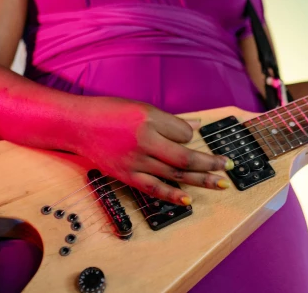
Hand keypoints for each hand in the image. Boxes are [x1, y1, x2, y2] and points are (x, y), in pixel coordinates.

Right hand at [77, 98, 233, 205]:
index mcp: (149, 120)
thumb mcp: (142, 108)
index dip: (191, 135)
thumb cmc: (110, 112)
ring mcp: (135, 161)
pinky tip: (189, 200)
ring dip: (201, 180)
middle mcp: (144, 141)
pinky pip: (153, 188)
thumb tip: (196, 126)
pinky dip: (172, 195)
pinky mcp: (127, 175)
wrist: (78, 125)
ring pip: (175, 174)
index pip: (184, 132)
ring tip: (221, 183)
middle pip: (185, 157)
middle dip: (210, 163)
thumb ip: (170, 121)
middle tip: (229, 165)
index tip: (188, 136)